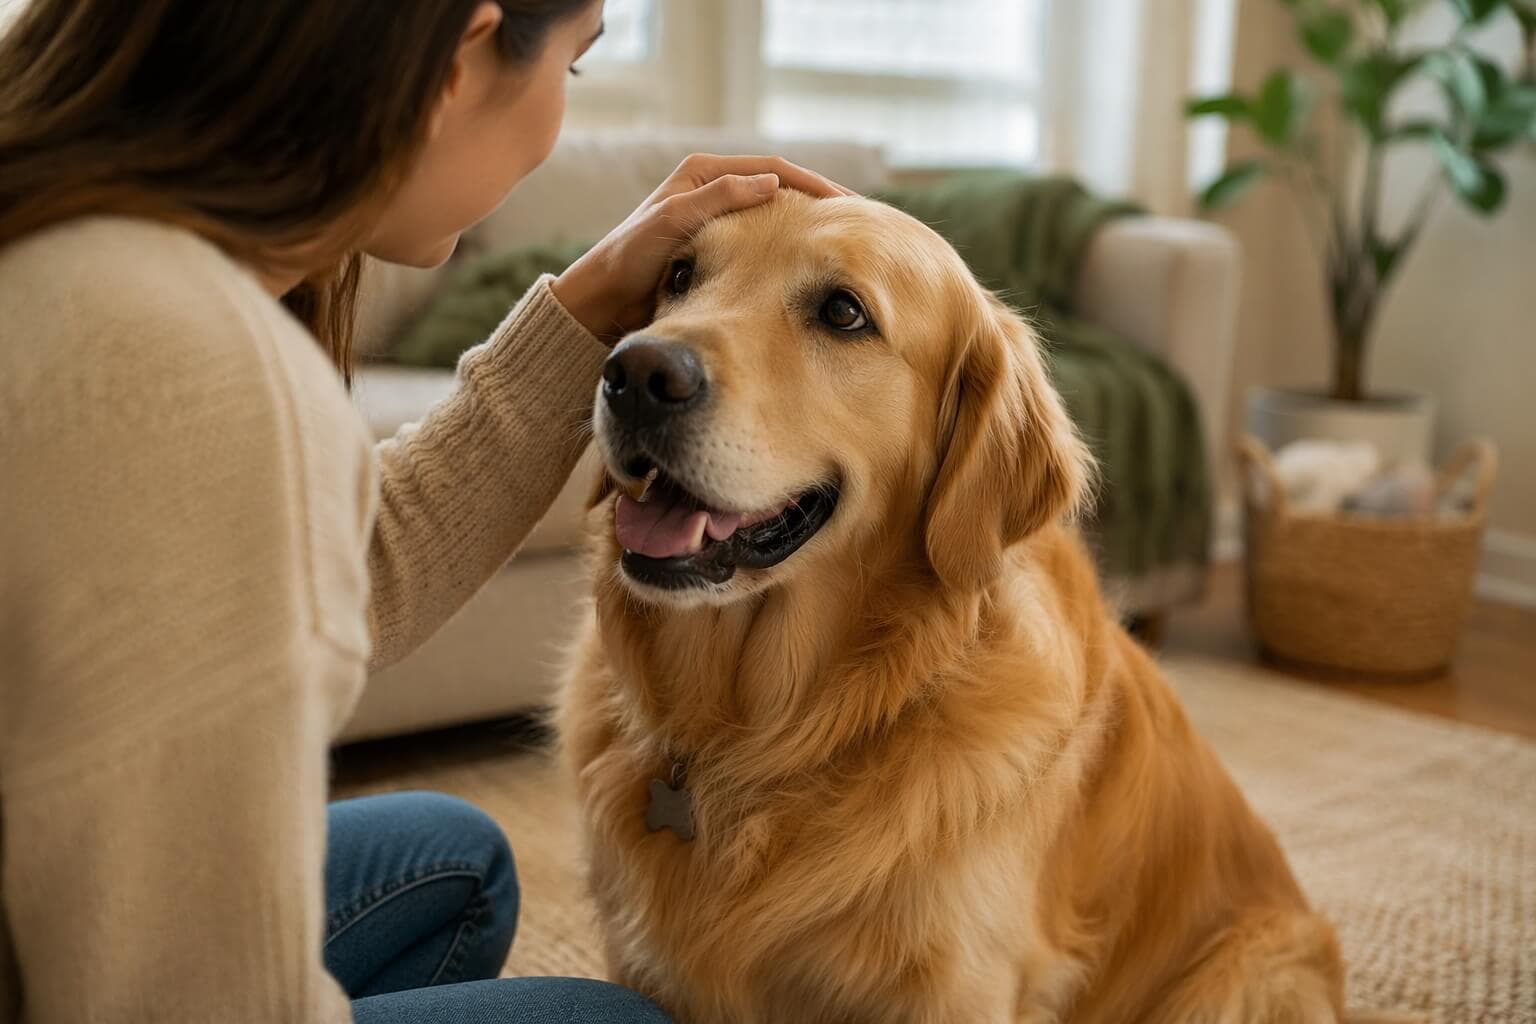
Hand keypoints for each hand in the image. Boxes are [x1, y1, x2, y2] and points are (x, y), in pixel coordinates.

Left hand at [551, 153, 853, 343]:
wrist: (600, 303)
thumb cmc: (628, 260)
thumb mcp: (670, 223)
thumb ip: (716, 200)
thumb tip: (771, 182)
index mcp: (702, 173)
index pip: (772, 168)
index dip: (812, 183)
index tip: (845, 206)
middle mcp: (713, 191)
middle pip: (780, 189)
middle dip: (818, 203)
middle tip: (859, 223)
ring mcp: (718, 221)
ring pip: (775, 217)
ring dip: (807, 228)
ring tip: (842, 246)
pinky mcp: (718, 250)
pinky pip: (763, 243)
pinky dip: (789, 250)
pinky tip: (809, 269)